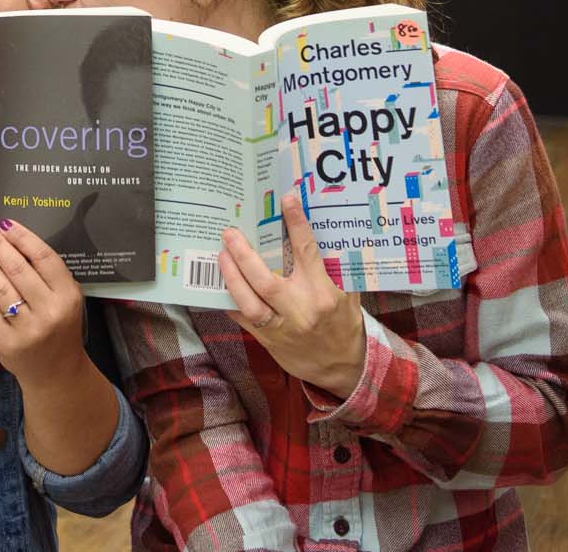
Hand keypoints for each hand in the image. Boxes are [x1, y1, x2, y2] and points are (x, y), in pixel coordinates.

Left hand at [0, 219, 88, 387]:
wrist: (56, 372)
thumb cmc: (60, 327)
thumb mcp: (66, 299)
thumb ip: (46, 274)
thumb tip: (12, 242)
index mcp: (67, 296)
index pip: (43, 257)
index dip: (22, 237)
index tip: (5, 223)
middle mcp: (49, 312)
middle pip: (18, 269)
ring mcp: (26, 329)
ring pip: (0, 287)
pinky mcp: (6, 342)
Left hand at [219, 192, 366, 397]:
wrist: (344, 368)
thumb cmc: (345, 325)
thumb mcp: (348, 294)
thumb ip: (334, 268)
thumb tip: (319, 234)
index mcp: (322, 293)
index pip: (307, 252)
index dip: (296, 224)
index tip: (286, 200)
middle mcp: (300, 309)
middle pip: (265, 280)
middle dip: (244, 255)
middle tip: (230, 233)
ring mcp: (282, 327)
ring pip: (249, 302)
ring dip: (231, 278)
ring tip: (221, 255)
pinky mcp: (269, 341)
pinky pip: (244, 320)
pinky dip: (230, 302)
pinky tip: (219, 285)